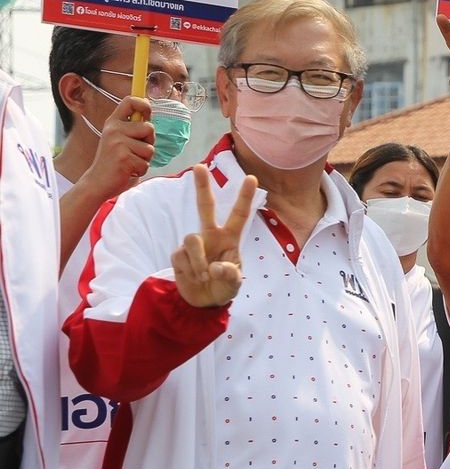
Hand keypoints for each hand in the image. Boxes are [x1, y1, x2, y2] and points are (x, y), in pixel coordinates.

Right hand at [79, 95, 153, 197]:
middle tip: (134, 151)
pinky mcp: (124, 158)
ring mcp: (118, 143)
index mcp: (113, 123)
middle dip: (148, 142)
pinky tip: (128, 170)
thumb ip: (133, 128)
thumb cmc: (113, 161)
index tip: (147, 111)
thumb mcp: (120, 139)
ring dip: (144, 159)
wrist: (97, 182)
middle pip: (149, 128)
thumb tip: (148, 112)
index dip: (144, 103)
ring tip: (129, 161)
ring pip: (150, 148)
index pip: (129, 102)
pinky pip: (146, 163)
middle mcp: (114, 130)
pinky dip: (141, 170)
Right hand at [172, 165, 256, 307]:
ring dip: (199, 261)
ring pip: (191, 238)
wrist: (203, 302)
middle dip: (202, 186)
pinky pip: (181, 255)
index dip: (244, 197)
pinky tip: (194, 277)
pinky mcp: (178, 253)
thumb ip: (230, 276)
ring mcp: (193, 243)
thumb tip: (217, 267)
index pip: (239, 215)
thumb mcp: (233, 284)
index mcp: (230, 238)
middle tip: (199, 166)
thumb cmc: (223, 287)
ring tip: (204, 276)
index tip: (252, 178)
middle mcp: (211, 235)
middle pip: (205, 206)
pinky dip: (190, 269)